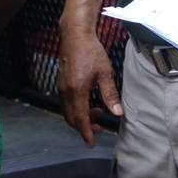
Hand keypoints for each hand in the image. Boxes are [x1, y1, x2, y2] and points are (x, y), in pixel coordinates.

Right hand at [56, 25, 122, 146]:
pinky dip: (75, 109)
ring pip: (67, 112)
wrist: (75, 35)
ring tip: (97, 113)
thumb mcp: (105, 73)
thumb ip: (110, 95)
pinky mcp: (60, 83)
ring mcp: (61, 87)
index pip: (80, 118)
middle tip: (99, 127)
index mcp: (77, 90)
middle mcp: (66, 91)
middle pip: (71, 118)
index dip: (86, 132)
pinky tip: (87, 103)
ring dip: (80, 118)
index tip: (92, 142)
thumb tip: (117, 113)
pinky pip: (65, 104)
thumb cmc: (91, 51)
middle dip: (84, 127)